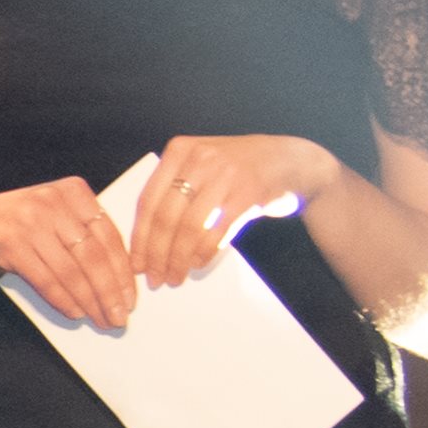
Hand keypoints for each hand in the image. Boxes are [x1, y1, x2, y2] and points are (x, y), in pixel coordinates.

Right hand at [0, 174, 136, 331]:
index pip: (108, 235)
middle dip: (109, 291)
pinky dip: (62, 300)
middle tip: (120, 316)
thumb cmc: (21, 224)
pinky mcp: (9, 245)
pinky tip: (75, 312)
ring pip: (70, 271)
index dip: (123, 270)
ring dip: (89, 301)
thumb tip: (120, 276)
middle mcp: (51, 202)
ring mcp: (28, 222)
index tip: (131, 296)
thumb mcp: (56, 214)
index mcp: (72, 191)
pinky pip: (45, 279)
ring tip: (101, 319)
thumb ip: (84, 231)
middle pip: (92, 255)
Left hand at [128, 133, 339, 292]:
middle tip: (153, 278)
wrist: (292, 160)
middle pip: (165, 216)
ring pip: (189, 227)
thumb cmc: (237, 170)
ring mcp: (225, 174)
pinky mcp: (248, 192)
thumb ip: (175, 189)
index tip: (135, 264)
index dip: (139, 237)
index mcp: (179, 149)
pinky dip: (204, 252)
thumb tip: (145, 240)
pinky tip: (197, 264)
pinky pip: (217, 230)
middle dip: (156, 254)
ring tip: (175, 277)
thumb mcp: (202, 165)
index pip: (147, 200)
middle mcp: (200, 158)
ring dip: (179, 258)